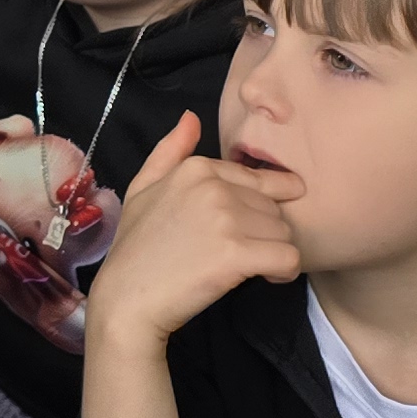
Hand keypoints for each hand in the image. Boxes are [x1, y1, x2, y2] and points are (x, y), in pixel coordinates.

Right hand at [85, 113, 302, 357]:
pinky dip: (283, 271)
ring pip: (285, 232)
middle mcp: (213, 187)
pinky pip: (289, 257)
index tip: (243, 230)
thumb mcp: (142, 189)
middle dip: (264, 232)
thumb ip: (169, 151)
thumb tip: (191, 117)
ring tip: (248, 267)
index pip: (258, 182)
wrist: (127, 300)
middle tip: (238, 253)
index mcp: (196, 168)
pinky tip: (265, 277)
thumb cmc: (135, 248)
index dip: (255, 211)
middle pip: (274, 208)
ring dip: (273, 252)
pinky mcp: (237, 254)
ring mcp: (226, 219)